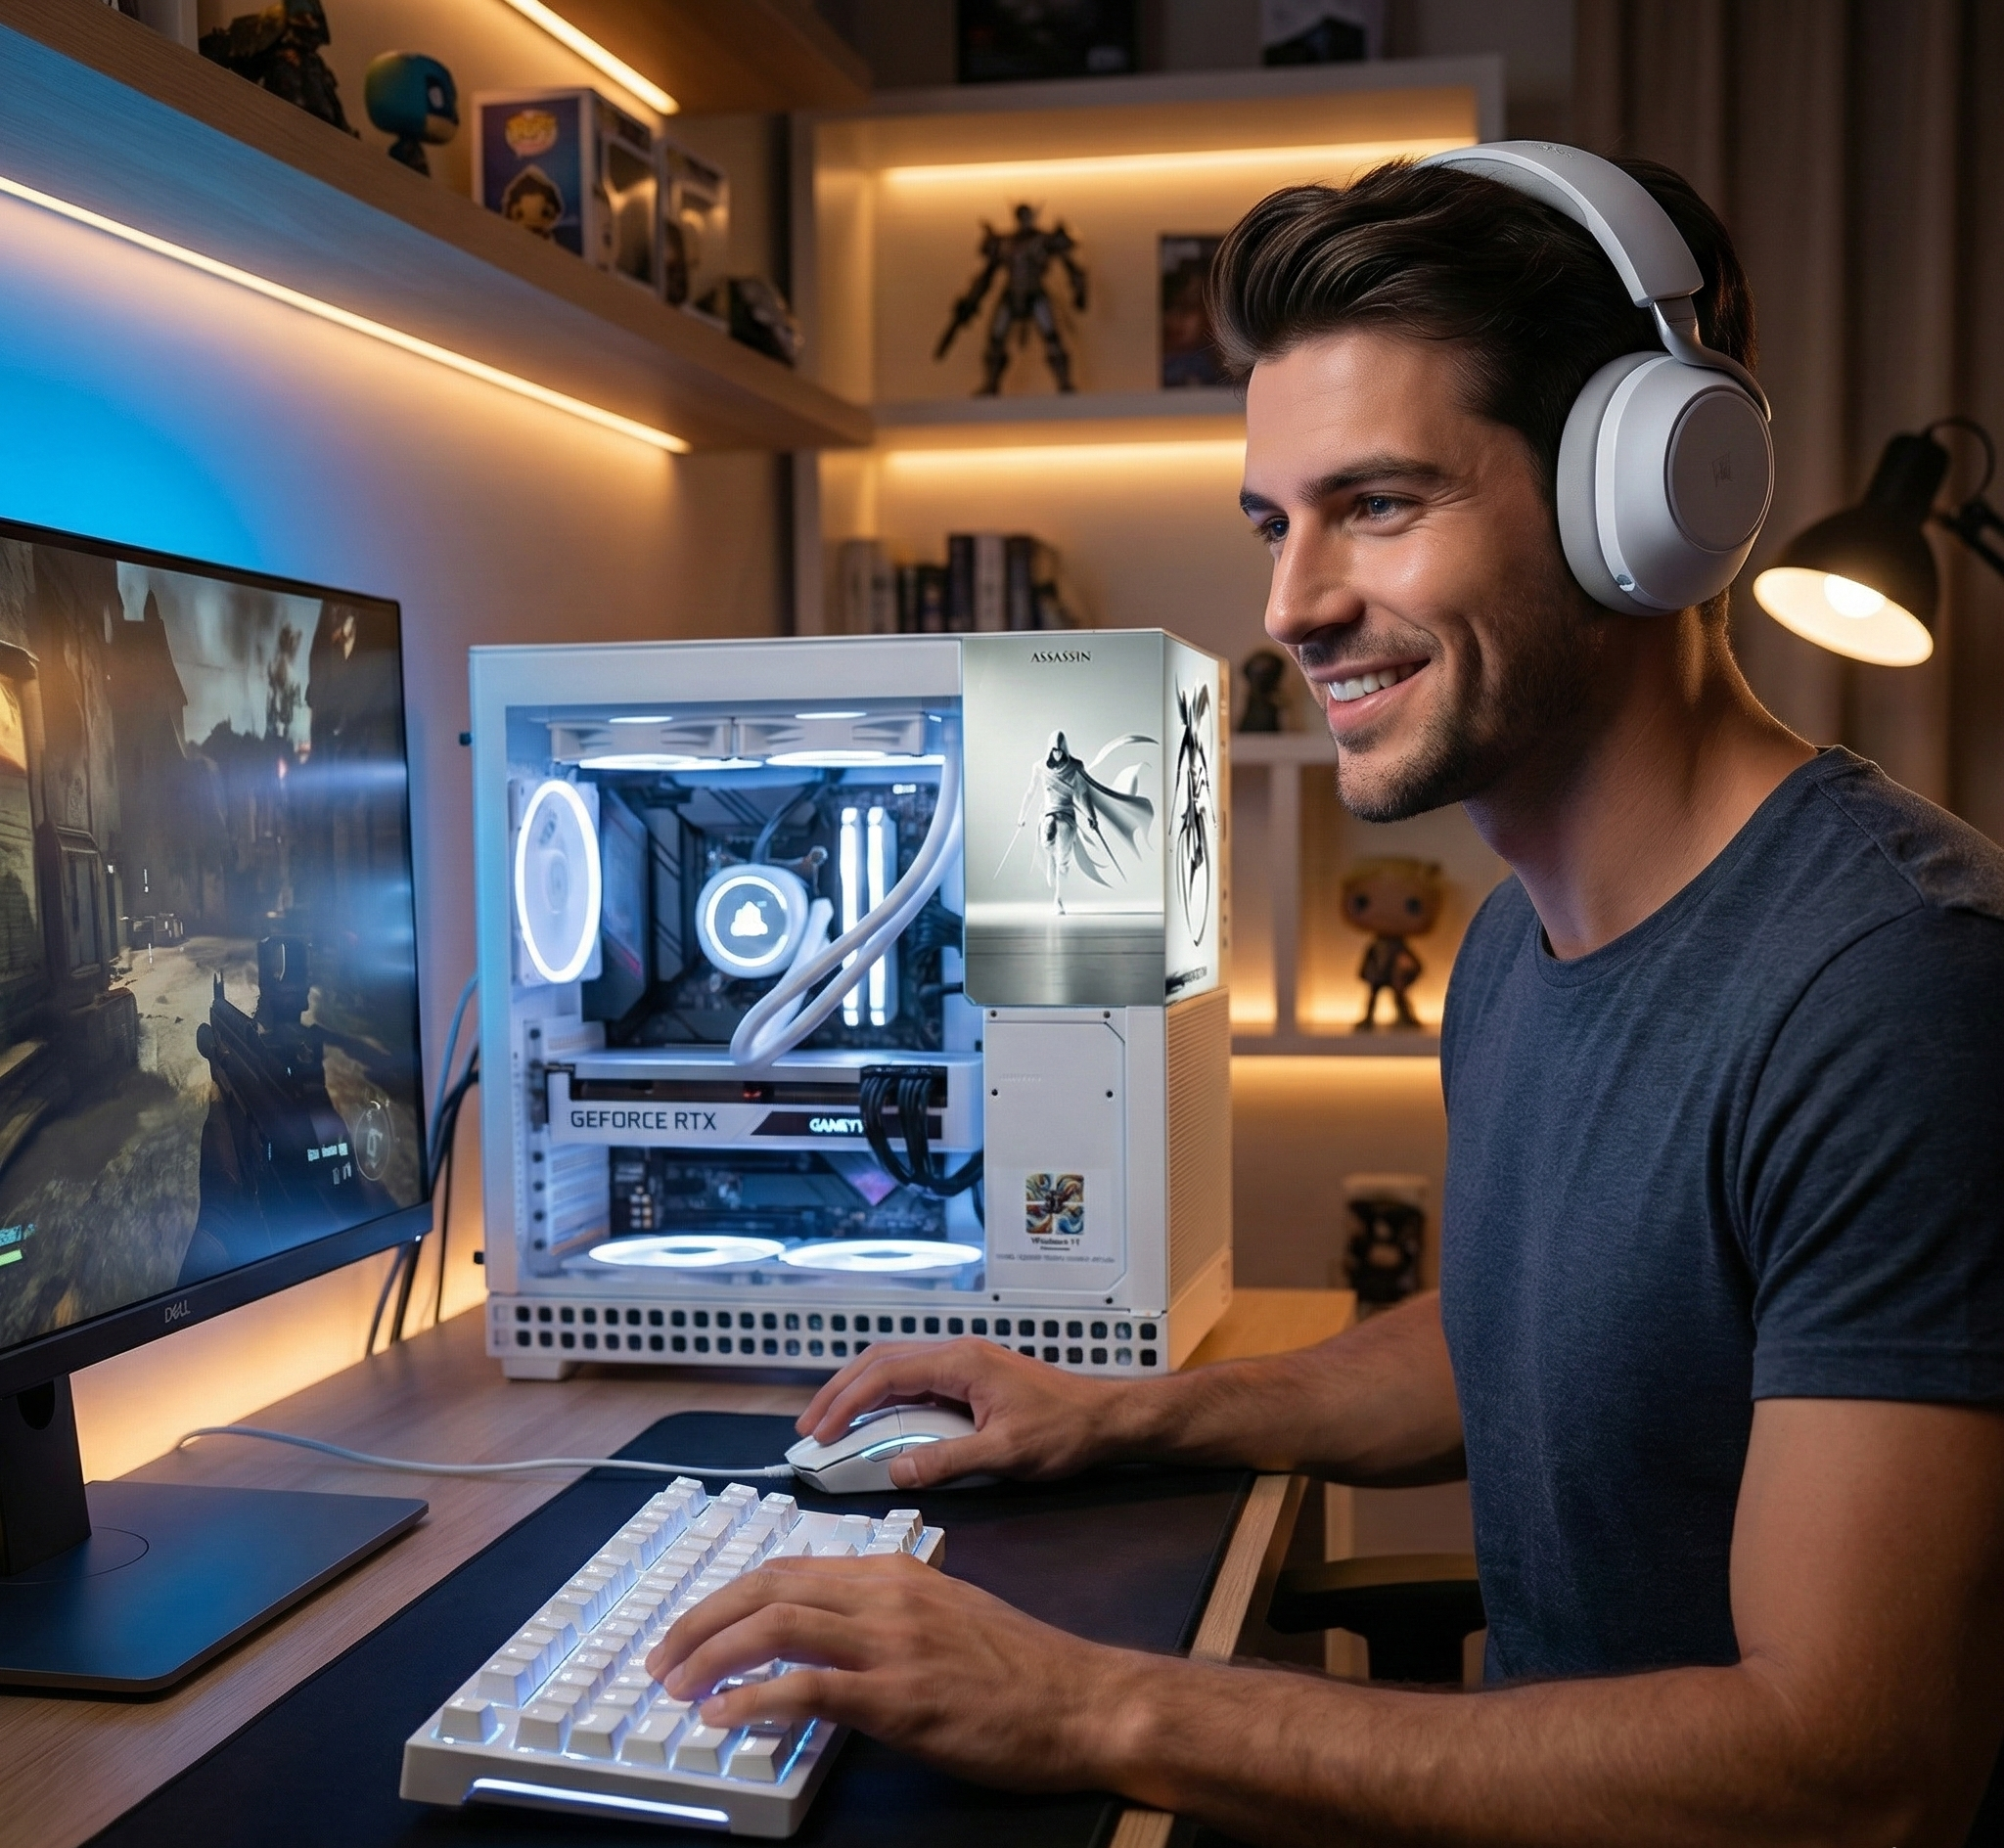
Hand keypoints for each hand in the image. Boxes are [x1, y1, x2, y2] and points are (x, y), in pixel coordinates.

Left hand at [642, 1553, 1135, 1792]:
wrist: (1082, 1700)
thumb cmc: (1022, 1668)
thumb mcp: (947, 1615)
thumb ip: (885, 1615)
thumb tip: (824, 1638)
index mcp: (895, 1571)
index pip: (788, 1567)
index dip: (728, 1596)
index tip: (692, 1626)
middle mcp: (886, 1594)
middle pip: (768, 1587)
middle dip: (701, 1620)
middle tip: (662, 1656)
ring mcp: (893, 1643)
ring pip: (777, 1626)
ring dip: (711, 1656)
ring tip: (677, 1687)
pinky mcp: (900, 1697)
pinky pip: (809, 1689)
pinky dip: (755, 1700)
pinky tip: (724, 1718)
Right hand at [795, 1337, 1132, 1488]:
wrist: (1106, 1418)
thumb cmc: (1066, 1429)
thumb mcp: (1005, 1454)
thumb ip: (948, 1461)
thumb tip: (897, 1472)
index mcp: (961, 1363)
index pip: (886, 1374)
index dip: (847, 1403)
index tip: (821, 1433)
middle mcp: (958, 1355)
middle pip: (881, 1362)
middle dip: (840, 1392)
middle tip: (810, 1428)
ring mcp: (963, 1365)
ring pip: (895, 1369)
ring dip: (859, 1394)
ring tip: (831, 1426)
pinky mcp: (970, 1380)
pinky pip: (915, 1382)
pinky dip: (885, 1401)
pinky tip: (874, 1425)